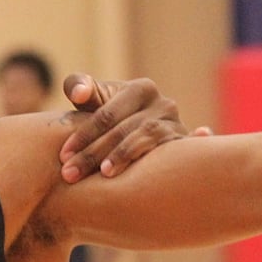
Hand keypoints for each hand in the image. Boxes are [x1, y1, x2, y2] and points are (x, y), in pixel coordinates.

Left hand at [57, 74, 208, 181]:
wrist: (136, 128)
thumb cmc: (109, 115)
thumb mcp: (95, 99)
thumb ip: (81, 88)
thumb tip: (79, 93)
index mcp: (141, 89)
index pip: (107, 114)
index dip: (83, 135)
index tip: (63, 157)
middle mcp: (164, 104)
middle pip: (124, 129)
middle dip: (94, 153)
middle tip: (71, 173)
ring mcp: (177, 125)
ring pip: (147, 140)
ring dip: (124, 156)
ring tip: (104, 174)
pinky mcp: (184, 146)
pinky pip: (177, 152)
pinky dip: (181, 151)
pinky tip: (198, 140)